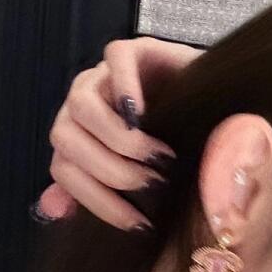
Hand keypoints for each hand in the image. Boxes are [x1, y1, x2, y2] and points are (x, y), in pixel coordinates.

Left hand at [33, 36, 203, 230]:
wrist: (221, 112)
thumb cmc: (182, 152)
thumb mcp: (142, 182)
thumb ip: (97, 193)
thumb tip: (50, 207)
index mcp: (79, 139)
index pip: (63, 170)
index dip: (96, 199)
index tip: (138, 220)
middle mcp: (84, 106)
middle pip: (64, 138)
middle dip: (110, 170)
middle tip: (153, 182)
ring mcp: (104, 76)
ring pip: (81, 105)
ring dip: (118, 139)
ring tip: (159, 156)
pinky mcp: (133, 51)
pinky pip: (115, 58)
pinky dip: (125, 87)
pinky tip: (146, 115)